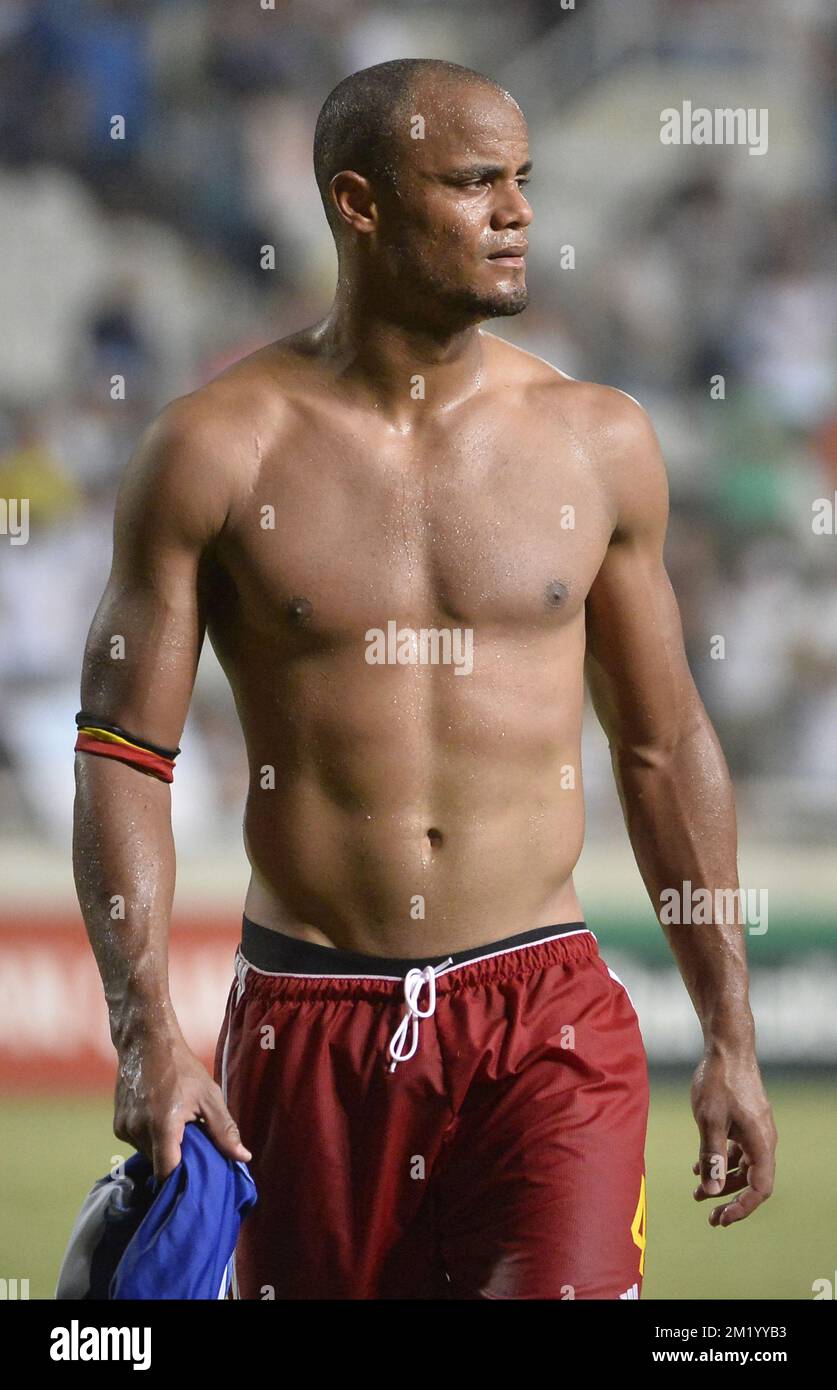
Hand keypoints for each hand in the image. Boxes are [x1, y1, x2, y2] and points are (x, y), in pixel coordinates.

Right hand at [114, 1029, 251, 1180]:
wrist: (146, 1042)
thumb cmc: (182, 1068)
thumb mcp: (210, 1096)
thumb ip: (225, 1131)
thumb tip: (243, 1158)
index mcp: (163, 1125)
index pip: (167, 1173)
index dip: (181, 1179)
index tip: (196, 1178)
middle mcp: (139, 1130)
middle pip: (159, 1164)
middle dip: (176, 1159)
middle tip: (193, 1143)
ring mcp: (124, 1128)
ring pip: (148, 1154)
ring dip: (163, 1147)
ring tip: (177, 1126)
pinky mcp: (117, 1125)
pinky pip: (137, 1143)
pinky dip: (150, 1138)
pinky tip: (160, 1118)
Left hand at [690, 1049, 776, 1226]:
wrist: (727, 1047)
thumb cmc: (718, 1081)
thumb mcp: (710, 1121)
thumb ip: (711, 1157)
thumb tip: (711, 1191)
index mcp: (760, 1142)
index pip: (760, 1188)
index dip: (742, 1208)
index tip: (721, 1218)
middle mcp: (763, 1139)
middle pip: (753, 1181)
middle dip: (731, 1199)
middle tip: (710, 1217)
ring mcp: (755, 1129)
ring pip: (743, 1166)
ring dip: (723, 1180)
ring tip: (696, 1193)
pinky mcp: (746, 1120)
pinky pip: (737, 1150)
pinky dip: (721, 1161)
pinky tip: (698, 1166)